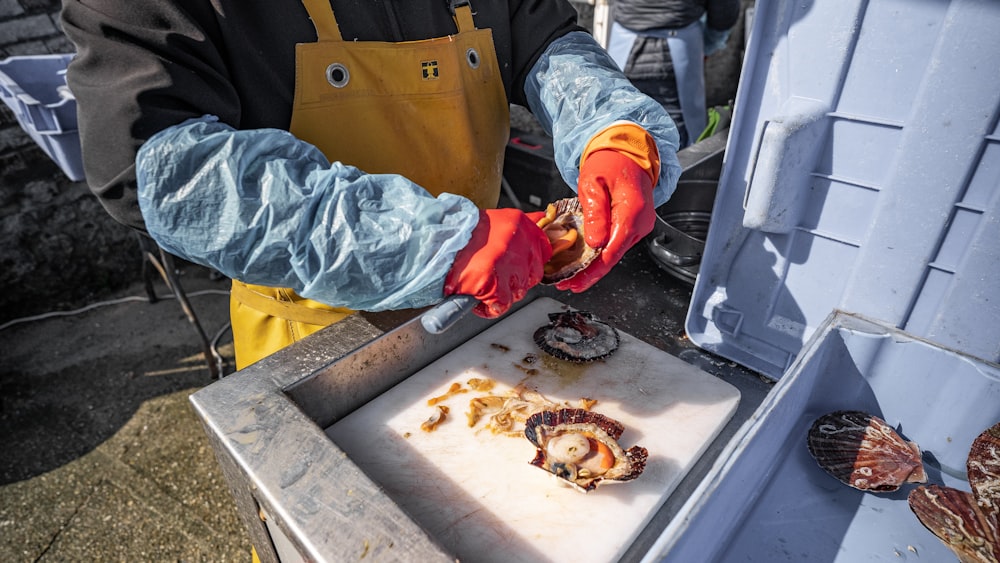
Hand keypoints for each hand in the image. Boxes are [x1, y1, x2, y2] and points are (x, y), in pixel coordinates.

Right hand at [445, 208, 552, 317]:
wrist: (431, 244)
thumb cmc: (457, 234)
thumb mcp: (494, 220)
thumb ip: (517, 228)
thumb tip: (541, 218)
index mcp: (518, 223)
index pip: (543, 247)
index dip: (530, 260)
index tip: (520, 265)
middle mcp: (517, 242)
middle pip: (533, 273)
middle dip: (515, 279)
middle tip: (494, 275)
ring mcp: (507, 264)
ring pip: (518, 291)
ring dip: (501, 293)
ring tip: (480, 282)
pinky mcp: (492, 284)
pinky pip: (501, 305)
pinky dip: (488, 306)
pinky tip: (475, 294)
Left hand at [557, 149, 654, 291]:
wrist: (627, 152)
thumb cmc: (610, 162)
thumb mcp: (593, 183)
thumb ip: (594, 213)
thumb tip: (595, 242)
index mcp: (632, 211)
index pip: (612, 250)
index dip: (593, 271)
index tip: (575, 281)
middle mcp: (640, 222)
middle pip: (614, 256)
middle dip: (590, 274)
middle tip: (568, 284)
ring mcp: (640, 225)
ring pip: (615, 252)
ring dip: (594, 266)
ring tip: (571, 276)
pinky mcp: (635, 225)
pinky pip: (616, 244)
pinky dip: (600, 254)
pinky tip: (585, 261)